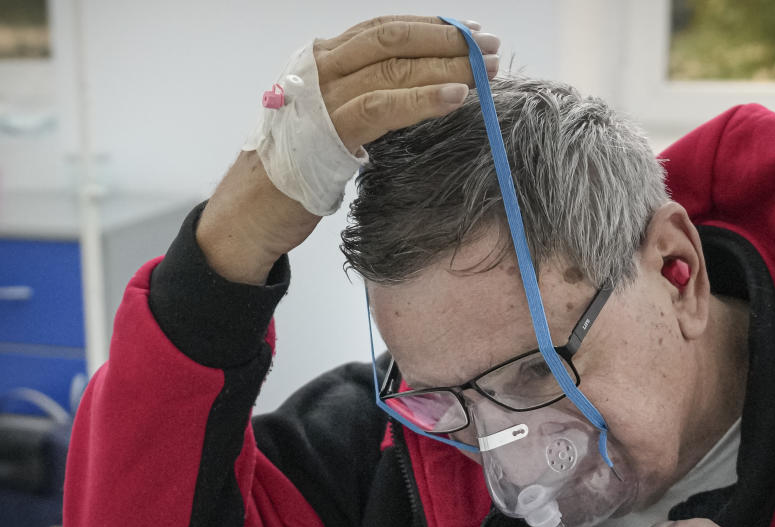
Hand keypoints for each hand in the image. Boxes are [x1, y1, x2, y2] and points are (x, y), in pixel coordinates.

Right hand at [199, 16, 499, 283]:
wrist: (249, 215)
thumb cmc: (295, 173)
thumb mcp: (334, 127)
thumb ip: (367, 103)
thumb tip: (419, 95)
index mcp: (321, 63)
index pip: (382, 31)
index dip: (430, 28)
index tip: (469, 32)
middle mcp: (319, 70)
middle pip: (393, 41)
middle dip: (447, 41)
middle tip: (489, 48)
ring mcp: (320, 98)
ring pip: (392, 68)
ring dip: (446, 66)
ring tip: (486, 72)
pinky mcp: (326, 134)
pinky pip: (382, 107)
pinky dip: (424, 99)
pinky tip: (458, 96)